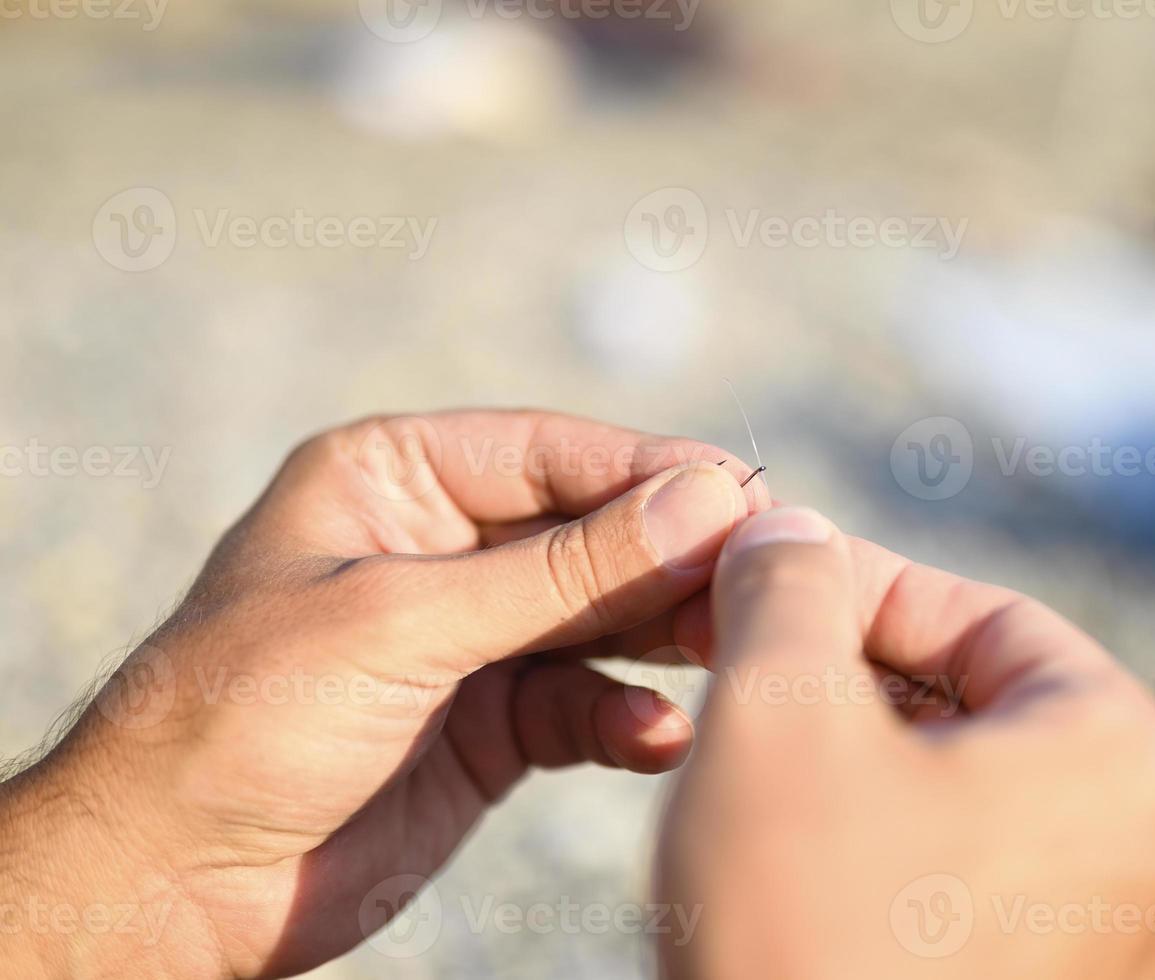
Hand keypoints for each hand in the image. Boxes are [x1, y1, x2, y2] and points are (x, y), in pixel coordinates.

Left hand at [0, 411, 767, 978]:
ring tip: (735, 650)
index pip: (551, 454)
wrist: (172, 883)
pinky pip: (582, 707)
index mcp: (393, 478)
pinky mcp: (489, 727)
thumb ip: (562, 571)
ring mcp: (468, 640)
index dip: (650, 473)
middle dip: (671, 559)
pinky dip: (624, 721)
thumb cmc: (246, 717)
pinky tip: (658, 739)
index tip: (744, 497)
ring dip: (667, 636)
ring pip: (600, 620)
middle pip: (589, 534)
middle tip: (760, 580)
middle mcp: (439, 548)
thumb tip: (704, 500)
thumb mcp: (405, 621)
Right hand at [656, 507, 1154, 978]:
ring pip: (961, 782)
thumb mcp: (777, 710)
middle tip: (741, 659)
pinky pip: (959, 867)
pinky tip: (794, 844)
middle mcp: (1145, 846)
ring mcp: (1102, 933)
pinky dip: (879, 829)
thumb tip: (789, 529)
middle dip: (848, 668)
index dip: (851, 582)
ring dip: (854, 745)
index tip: (757, 579)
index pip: (978, 613)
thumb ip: (788, 585)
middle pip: (976, 698)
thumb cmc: (803, 922)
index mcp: (1120, 751)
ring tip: (754, 747)